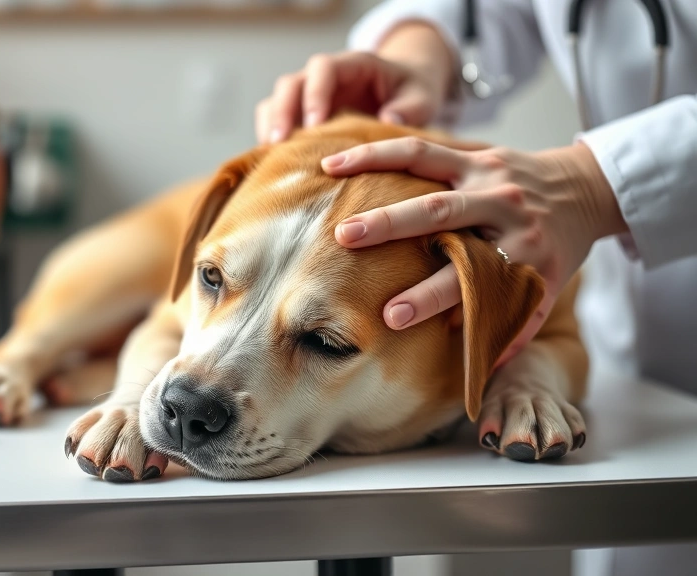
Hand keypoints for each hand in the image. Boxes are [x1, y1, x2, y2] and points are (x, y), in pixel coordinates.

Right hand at [255, 23, 455, 143]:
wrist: (404, 94)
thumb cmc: (412, 93)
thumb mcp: (422, 97)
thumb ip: (410, 108)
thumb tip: (388, 122)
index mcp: (352, 65)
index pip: (323, 69)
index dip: (315, 94)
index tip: (315, 125)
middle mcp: (323, 78)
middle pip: (290, 85)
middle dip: (282, 112)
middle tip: (281, 143)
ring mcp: (308, 97)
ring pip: (275, 102)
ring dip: (271, 127)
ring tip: (273, 156)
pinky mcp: (302, 117)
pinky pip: (275, 122)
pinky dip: (271, 140)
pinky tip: (276, 164)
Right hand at [324, 137, 625, 363]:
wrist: (585, 191)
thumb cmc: (554, 250)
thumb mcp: (543, 293)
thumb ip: (511, 328)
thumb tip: (476, 374)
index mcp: (520, 250)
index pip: (469, 277)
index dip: (430, 297)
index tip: (391, 316)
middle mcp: (503, 207)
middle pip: (441, 213)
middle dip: (390, 225)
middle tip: (345, 239)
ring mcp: (487, 174)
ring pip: (425, 164)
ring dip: (374, 165)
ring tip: (330, 173)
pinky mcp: (475, 153)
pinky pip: (422, 147)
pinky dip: (379, 149)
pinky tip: (340, 158)